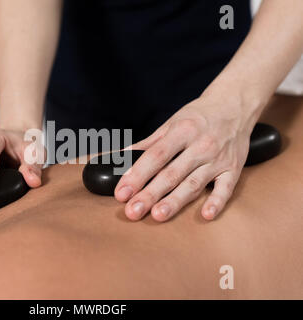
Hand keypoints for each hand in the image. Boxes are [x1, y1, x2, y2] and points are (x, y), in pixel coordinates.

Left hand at [115, 94, 257, 221]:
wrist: (236, 105)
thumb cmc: (198, 117)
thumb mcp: (171, 124)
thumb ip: (148, 144)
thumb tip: (121, 157)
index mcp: (182, 131)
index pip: (155, 156)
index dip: (137, 175)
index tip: (122, 192)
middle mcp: (200, 145)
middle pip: (171, 174)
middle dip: (150, 194)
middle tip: (133, 211)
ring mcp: (218, 159)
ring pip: (193, 184)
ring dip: (175, 201)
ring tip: (158, 215)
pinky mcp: (233, 169)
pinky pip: (225, 188)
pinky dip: (217, 202)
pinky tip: (206, 214)